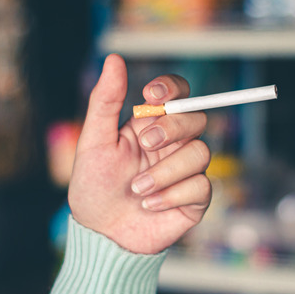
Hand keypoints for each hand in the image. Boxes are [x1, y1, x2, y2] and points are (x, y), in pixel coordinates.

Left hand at [68, 54, 211, 253]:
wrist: (101, 235)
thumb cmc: (93, 187)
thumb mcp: (93, 141)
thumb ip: (105, 101)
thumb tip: (114, 58)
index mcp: (150, 125)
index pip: (177, 94)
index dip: (172, 88)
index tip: (152, 96)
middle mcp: (173, 145)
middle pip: (195, 118)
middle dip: (171, 129)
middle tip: (145, 144)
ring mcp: (186, 171)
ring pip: (200, 153)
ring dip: (165, 172)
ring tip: (137, 190)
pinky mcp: (195, 199)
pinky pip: (201, 186)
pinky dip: (171, 195)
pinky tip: (149, 205)